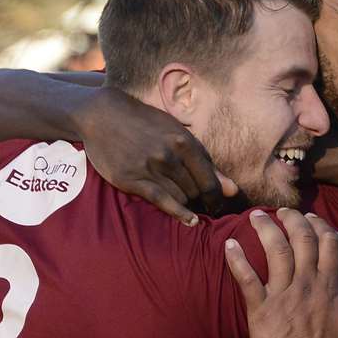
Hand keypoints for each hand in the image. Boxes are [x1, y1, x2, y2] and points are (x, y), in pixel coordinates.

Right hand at [76, 86, 236, 224]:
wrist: (103, 116)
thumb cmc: (145, 123)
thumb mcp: (177, 134)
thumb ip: (205, 162)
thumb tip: (233, 189)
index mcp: (184, 142)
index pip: (210, 180)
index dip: (217, 196)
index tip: (217, 204)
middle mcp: (169, 156)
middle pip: (196, 190)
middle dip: (199, 198)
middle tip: (198, 202)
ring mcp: (150, 168)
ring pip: (181, 197)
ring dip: (186, 203)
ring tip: (184, 202)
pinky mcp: (133, 179)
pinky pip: (162, 202)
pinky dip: (179, 213)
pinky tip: (189, 221)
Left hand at [224, 209, 337, 337]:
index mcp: (328, 286)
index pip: (327, 244)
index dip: (318, 225)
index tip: (310, 217)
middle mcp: (306, 284)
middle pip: (301, 240)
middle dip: (292, 219)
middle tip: (282, 211)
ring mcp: (283, 295)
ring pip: (276, 251)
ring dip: (265, 229)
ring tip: (256, 216)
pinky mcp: (261, 309)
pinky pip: (247, 279)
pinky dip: (236, 260)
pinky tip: (228, 244)